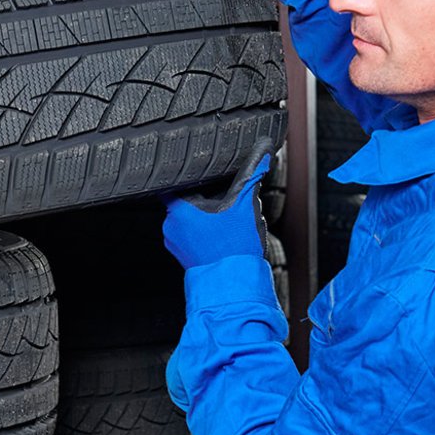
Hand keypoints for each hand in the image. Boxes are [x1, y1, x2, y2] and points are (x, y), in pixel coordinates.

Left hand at [162, 148, 271, 269]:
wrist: (234, 285)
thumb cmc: (236, 248)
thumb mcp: (245, 204)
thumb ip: (252, 172)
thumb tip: (263, 148)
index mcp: (178, 209)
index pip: (174, 179)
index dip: (189, 171)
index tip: (199, 167)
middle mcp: (170, 225)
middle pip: (186, 197)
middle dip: (206, 195)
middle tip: (225, 198)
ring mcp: (175, 241)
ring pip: (190, 216)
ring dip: (207, 213)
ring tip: (226, 218)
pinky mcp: (183, 254)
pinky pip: (192, 233)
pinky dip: (205, 228)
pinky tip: (222, 233)